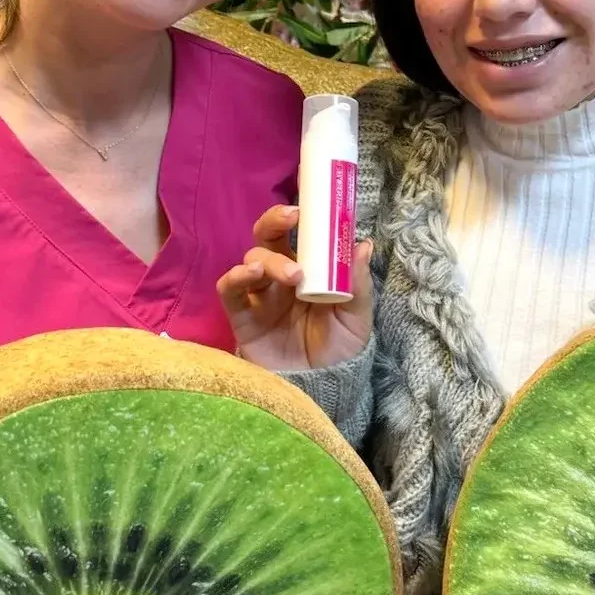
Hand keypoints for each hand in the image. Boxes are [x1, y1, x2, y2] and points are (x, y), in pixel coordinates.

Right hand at [217, 204, 372, 373]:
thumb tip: (363, 243)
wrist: (320, 390)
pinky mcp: (242, 316)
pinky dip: (237, 277)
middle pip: (269, 236)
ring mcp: (260, 295)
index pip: (301, 235)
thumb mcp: (356, 317)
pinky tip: (251, 275)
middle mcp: (281, 277)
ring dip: (270, 259)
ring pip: (253, 258)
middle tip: (293, 217)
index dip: (304, 217)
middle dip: (276, 220)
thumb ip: (357, 283)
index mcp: (310, 271)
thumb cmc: (339, 351)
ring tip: (292, 275)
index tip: (314, 204)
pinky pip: (230, 289)